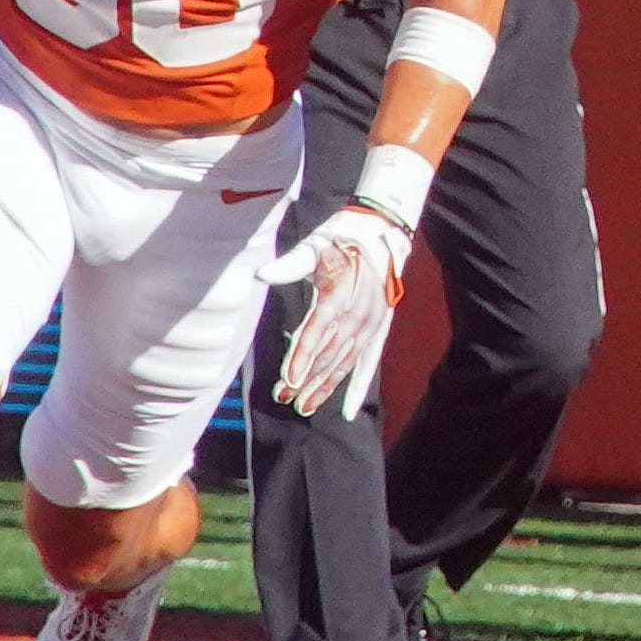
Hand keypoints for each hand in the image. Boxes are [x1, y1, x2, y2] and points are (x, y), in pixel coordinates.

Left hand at [263, 198, 414, 419]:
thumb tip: (260, 274)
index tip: (288, 380)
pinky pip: (370, 362)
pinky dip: (358, 387)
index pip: (318, 331)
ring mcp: (372, 323)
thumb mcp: (314, 245)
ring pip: (346, 362)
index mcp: (340, 293)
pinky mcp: (380, 328)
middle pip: (329, 353)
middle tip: (284, 397)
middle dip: (307, 378)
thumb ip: (290, 265)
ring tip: (304, 406)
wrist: (380, 231)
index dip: (302, 357)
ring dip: (325, 386)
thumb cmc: (340, 238)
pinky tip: (346, 409)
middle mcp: (359, 312)